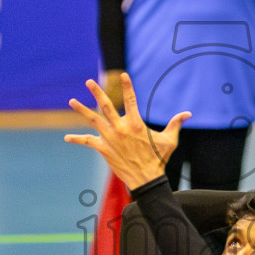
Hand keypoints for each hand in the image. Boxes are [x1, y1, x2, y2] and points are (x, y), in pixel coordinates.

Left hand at [66, 74, 190, 189]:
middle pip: (106, 106)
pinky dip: (77, 140)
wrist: (146, 179)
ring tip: (71, 101)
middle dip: (97, 92)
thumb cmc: (158, 159)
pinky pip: (88, 142)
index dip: (127, 86)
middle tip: (89, 82)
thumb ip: (175, 124)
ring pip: (93, 120)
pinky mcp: (103, 149)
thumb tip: (188, 113)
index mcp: (136, 123)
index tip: (122, 75)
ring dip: (82, 110)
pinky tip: (66, 138)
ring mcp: (110, 138)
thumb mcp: (170, 140)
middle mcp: (121, 128)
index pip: (131, 99)